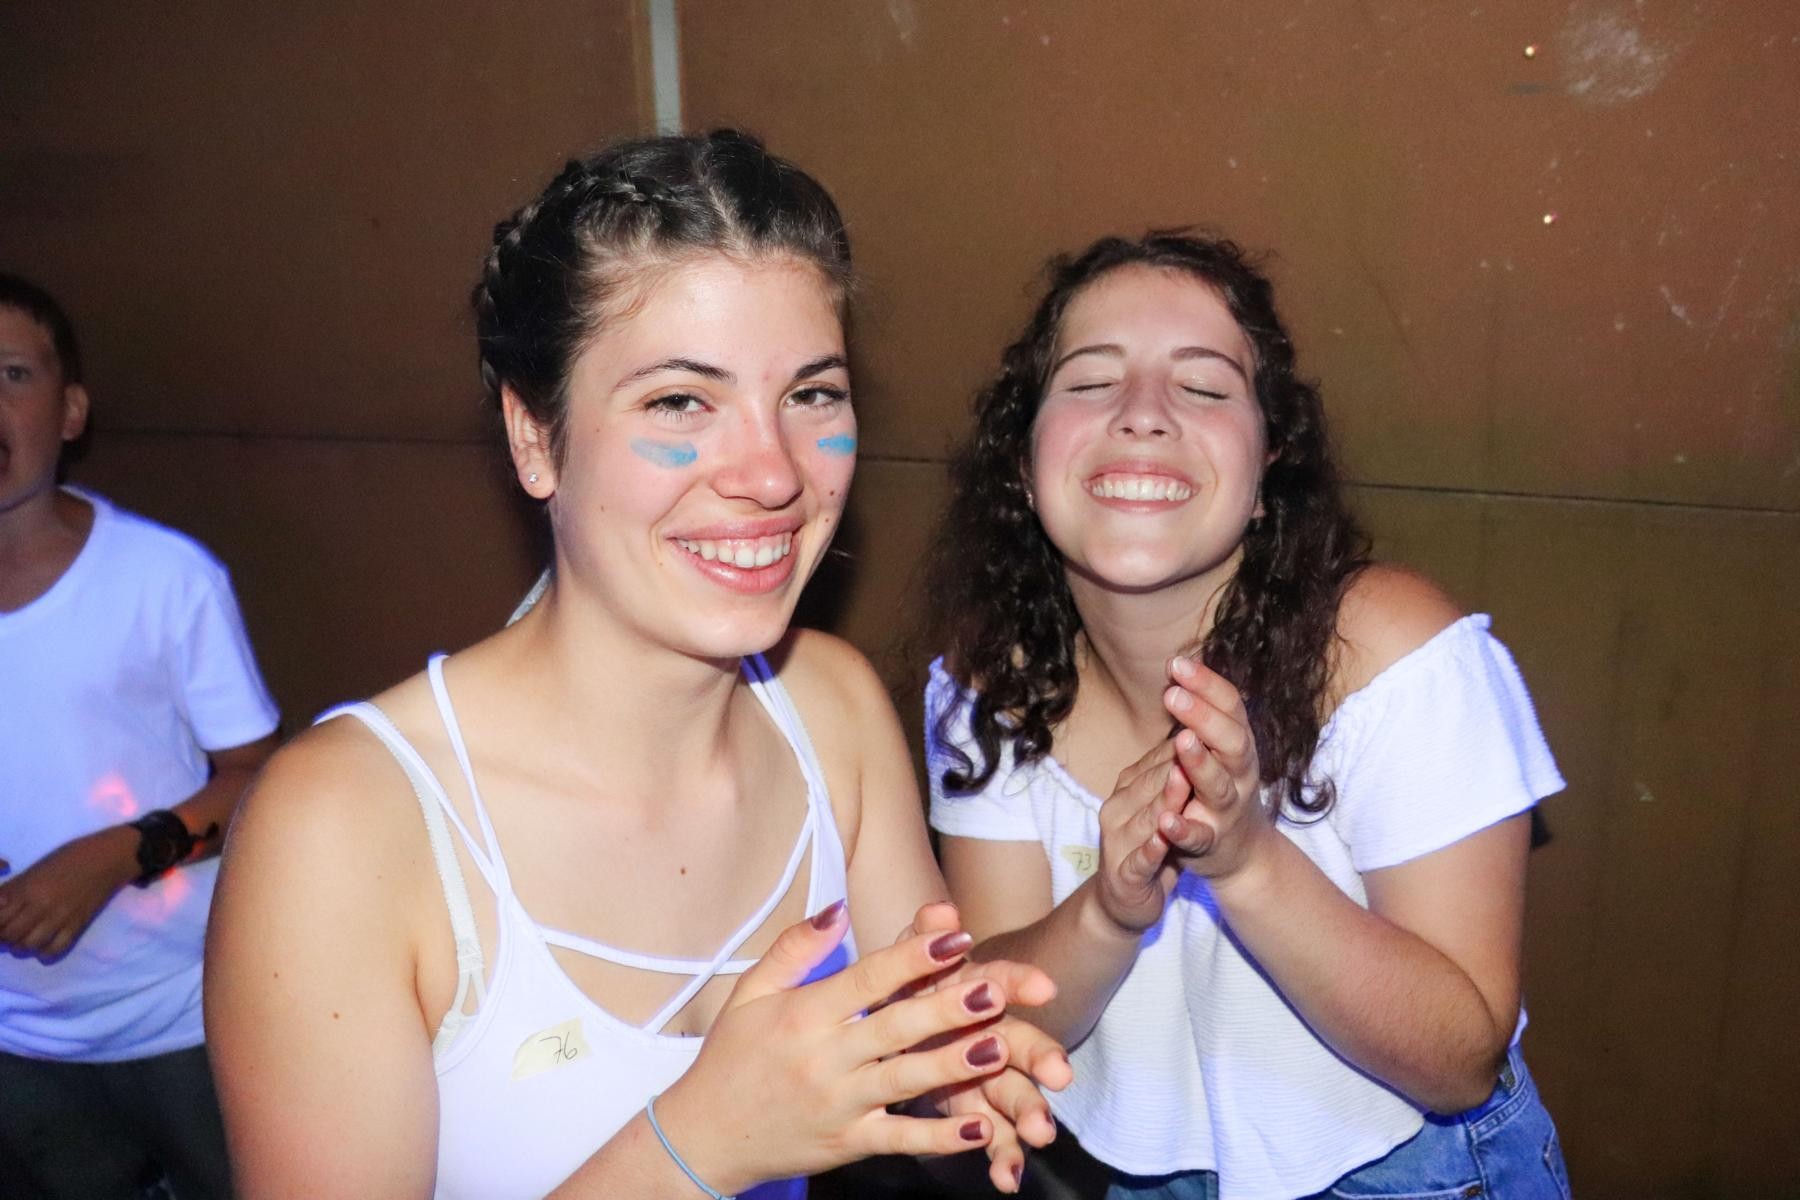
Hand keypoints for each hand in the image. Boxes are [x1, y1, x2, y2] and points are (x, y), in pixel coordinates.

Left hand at [0, 828, 138, 959]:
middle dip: (5, 936)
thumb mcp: (34, 870)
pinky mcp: (77, 926)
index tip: (1, 921)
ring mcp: (60, 918)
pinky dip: (44, 952)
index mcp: (27, 888)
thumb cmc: (69, 857)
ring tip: (25, 936)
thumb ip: (12, 890)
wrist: (108, 858)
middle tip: (10, 930)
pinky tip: (44, 942)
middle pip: (10, 935)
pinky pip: (54, 950)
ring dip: (22, 945)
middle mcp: (41, 906)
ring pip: (28, 946)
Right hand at [652, 902, 1058, 1194]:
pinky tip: (978, 1128)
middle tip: (996, 988)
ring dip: (954, 1065)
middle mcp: (824, 1058)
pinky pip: (899, 1140)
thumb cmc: (732, 1057)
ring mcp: (839, 1104)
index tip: (955, 936)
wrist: (704, 1137)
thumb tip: (840, 909)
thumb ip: (795, 948)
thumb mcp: (750, 993)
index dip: (912, 957)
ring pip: (905, 1081)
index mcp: (804, 1014)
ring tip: (1000, 1047)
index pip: (867, 980)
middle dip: (948, 1008)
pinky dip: (939, 1138)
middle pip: (895, 1028)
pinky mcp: (847, 1144)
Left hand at [898, 903, 1070, 1193]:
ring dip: (1028, 1112)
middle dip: (1041, 1057)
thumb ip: (922, 938)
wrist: (894, 1027)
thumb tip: (939, 910)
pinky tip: (1007, 1178)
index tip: (1043, 986)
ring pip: (1012, 1093)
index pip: (1000, 979)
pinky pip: (990, 1136)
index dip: (1020, 980)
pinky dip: (1001, 1156)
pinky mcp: (972, 1113)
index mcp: (970, 990)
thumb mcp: (908, 961)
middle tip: (1061, 1074)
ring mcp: (983, 1077)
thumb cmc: (906, 989)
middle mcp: (987, 1033)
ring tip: (1039, 1135)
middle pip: (1019, 1041)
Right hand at [1093, 738, 1192, 933]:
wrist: (1123, 901)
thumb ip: (1170, 773)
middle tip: (1196, 733)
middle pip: (1152, 781)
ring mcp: (1119, 842)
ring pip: (1146, 816)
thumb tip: (1192, 731)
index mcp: (1129, 789)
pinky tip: (1165, 835)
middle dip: (1175, 759)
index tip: (1205, 717)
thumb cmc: (1152, 845)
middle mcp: (1119, 809)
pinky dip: (1152, 848)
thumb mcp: (1160, 805)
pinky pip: (1141, 860)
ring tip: (1183, 777)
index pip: (1158, 760)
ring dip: (1164, 798)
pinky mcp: (1125, 876)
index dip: (1184, 738)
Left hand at [1160, 657, 1269, 880]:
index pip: (1230, 707)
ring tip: (1181, 741)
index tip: (1177, 663)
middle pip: (1231, 741)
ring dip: (1200, 763)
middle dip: (1203, 716)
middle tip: (1172, 694)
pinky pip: (1199, 835)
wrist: (1243, 854)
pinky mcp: (1211, 842)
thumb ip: (1201, 714)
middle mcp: (1240, 773)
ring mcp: (1227, 809)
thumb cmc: (1223, 788)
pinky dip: (1184, 828)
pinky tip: (1166, 819)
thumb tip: (1179, 666)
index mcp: (1239, 745)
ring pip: (1219, 785)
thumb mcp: (1220, 748)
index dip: (1206, 684)